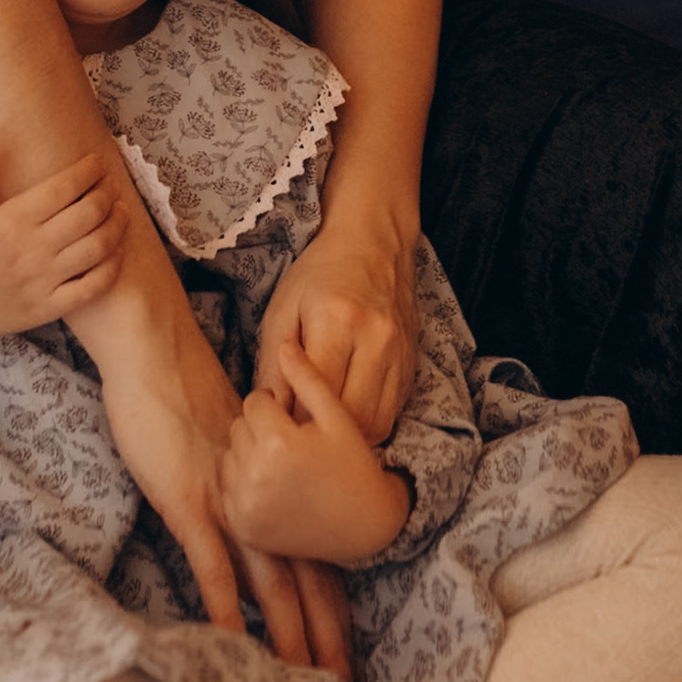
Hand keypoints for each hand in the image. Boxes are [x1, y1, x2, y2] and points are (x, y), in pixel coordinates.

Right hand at [0, 133, 123, 346]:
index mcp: (11, 221)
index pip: (63, 188)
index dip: (87, 171)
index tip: (96, 161)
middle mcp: (33, 250)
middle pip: (88, 214)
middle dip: (106, 194)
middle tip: (110, 185)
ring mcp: (43, 282)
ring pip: (97, 249)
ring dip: (117, 227)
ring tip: (122, 211)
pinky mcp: (47, 308)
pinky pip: (91, 289)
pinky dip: (111, 269)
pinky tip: (117, 252)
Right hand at [84, 247, 354, 681]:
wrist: (159, 354)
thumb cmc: (188, 394)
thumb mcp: (231, 444)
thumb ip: (248, 482)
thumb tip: (255, 521)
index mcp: (278, 487)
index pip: (316, 556)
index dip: (333, 605)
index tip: (347, 650)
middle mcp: (265, 500)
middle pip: (306, 579)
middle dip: (326, 635)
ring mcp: (231, 503)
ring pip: (270, 583)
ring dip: (289, 636)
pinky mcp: (191, 504)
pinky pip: (213, 566)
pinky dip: (226, 608)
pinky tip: (237, 646)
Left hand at [220, 340, 411, 564]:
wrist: (364, 526)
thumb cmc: (354, 464)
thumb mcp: (337, 416)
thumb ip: (307, 378)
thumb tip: (285, 345)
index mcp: (279, 443)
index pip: (255, 401)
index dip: (276, 405)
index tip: (297, 419)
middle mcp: (255, 476)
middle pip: (239, 427)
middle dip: (260, 428)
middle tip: (291, 441)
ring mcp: (246, 506)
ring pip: (229, 457)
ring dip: (249, 453)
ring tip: (282, 463)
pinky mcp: (243, 527)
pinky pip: (227, 489)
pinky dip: (243, 484)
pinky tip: (273, 486)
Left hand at [254, 215, 418, 441]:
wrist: (373, 246)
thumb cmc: (319, 275)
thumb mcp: (283, 310)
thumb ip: (273, 363)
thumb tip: (269, 413)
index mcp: (339, 321)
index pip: (314, 393)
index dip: (291, 419)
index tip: (275, 425)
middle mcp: (377, 340)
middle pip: (349, 416)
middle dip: (319, 435)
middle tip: (296, 434)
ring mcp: (400, 355)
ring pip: (375, 424)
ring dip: (344, 436)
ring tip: (320, 429)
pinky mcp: (412, 366)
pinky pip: (391, 415)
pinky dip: (366, 425)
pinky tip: (344, 416)